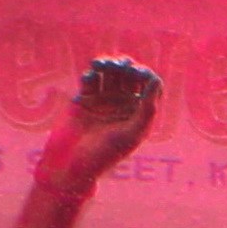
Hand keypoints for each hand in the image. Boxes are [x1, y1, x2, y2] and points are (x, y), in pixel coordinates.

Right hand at [33, 55, 162, 199]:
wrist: (71, 163)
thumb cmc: (104, 154)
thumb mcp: (131, 134)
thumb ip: (147, 110)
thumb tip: (156, 81)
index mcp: (139, 113)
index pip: (149, 85)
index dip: (145, 74)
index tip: (137, 73)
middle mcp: (123, 104)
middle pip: (129, 74)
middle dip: (125, 66)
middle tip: (120, 65)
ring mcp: (104, 99)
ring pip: (109, 72)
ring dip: (107, 64)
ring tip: (100, 65)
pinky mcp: (85, 98)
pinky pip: (90, 78)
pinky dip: (90, 74)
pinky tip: (89, 79)